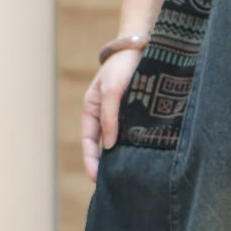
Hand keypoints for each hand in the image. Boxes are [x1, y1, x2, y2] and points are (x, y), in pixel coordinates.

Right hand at [81, 48, 143, 180]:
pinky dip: (135, 147)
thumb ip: (110, 118)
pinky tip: (143, 159)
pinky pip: (134, 134)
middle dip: (106, 165)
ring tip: (128, 177)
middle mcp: (105, 115)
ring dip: (122, 158)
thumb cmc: (123, 65)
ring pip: (119, 142)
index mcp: (91, 109)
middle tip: (114, 185)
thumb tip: (108, 147)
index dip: (91, 162)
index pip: (88, 142)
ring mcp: (121, 114)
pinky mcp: (138, 113)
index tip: (96, 180)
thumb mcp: (112, 90)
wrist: (143, 46)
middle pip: (102, 146)